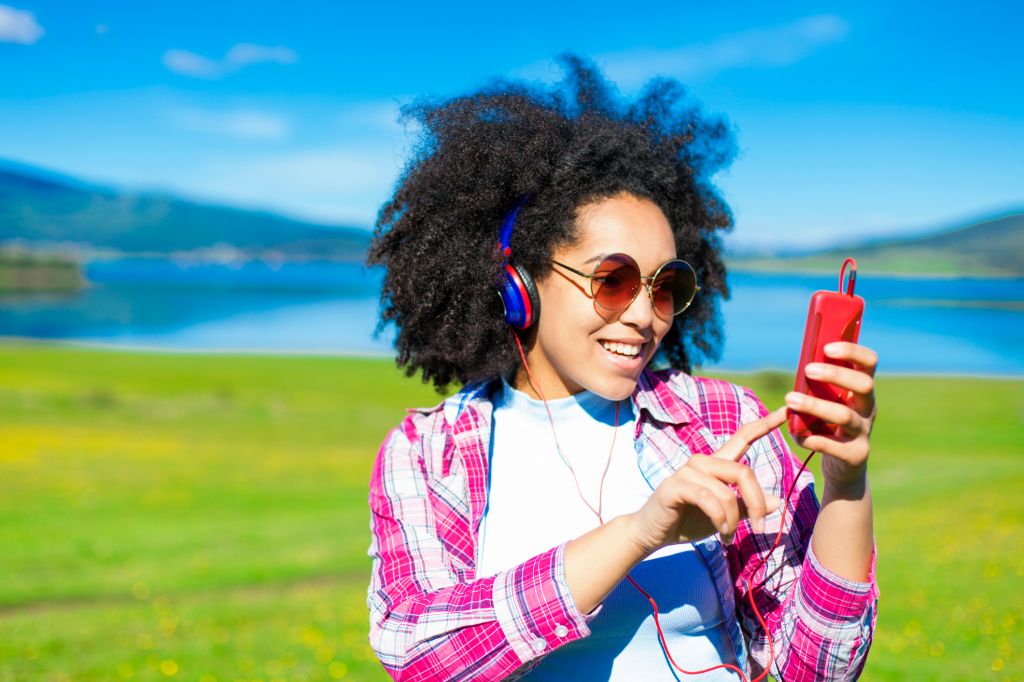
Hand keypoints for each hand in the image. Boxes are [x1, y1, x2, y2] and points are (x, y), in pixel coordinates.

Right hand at [626, 407, 786, 554]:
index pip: (742, 438)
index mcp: (716, 465)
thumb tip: (779, 501)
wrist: (653, 533)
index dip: (764, 425)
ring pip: (726, 491)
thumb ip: (747, 506)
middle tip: (759, 528)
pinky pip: (707, 499)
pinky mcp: (675, 486)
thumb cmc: (689, 521)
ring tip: (728, 536)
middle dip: (756, 503)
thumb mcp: (725, 516)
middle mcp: (702, 462)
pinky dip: (719, 519)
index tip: (786, 411)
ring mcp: (686, 472)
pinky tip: (720, 532)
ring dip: (733, 519)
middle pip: (743, 472)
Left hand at [786, 341, 877, 486]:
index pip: (869, 363)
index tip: (827, 347)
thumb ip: (818, 386)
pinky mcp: (855, 455)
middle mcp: (868, 409)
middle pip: (863, 385)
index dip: (852, 352)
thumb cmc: (829, 426)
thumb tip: (800, 365)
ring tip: (790, 399)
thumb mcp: (828, 402)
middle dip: (835, 375)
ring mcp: (864, 433)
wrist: (844, 468)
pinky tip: (795, 434)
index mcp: (862, 391)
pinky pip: (832, 445)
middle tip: (807, 369)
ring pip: (844, 416)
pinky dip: (810, 438)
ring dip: (815, 405)